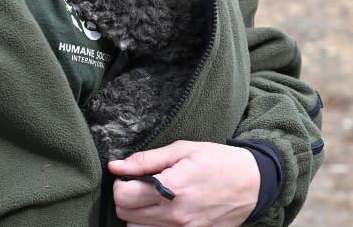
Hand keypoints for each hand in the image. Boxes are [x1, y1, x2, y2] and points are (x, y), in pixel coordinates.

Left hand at [108, 141, 259, 226]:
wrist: (254, 183)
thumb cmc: (218, 161)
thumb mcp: (182, 150)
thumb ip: (146, 160)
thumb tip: (115, 165)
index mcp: (171, 188)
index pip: (122, 197)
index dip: (120, 184)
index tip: (130, 177)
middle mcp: (175, 214)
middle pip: (125, 215)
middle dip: (126, 198)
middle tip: (140, 186)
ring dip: (137, 215)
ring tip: (151, 199)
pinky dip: (152, 226)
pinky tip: (162, 212)